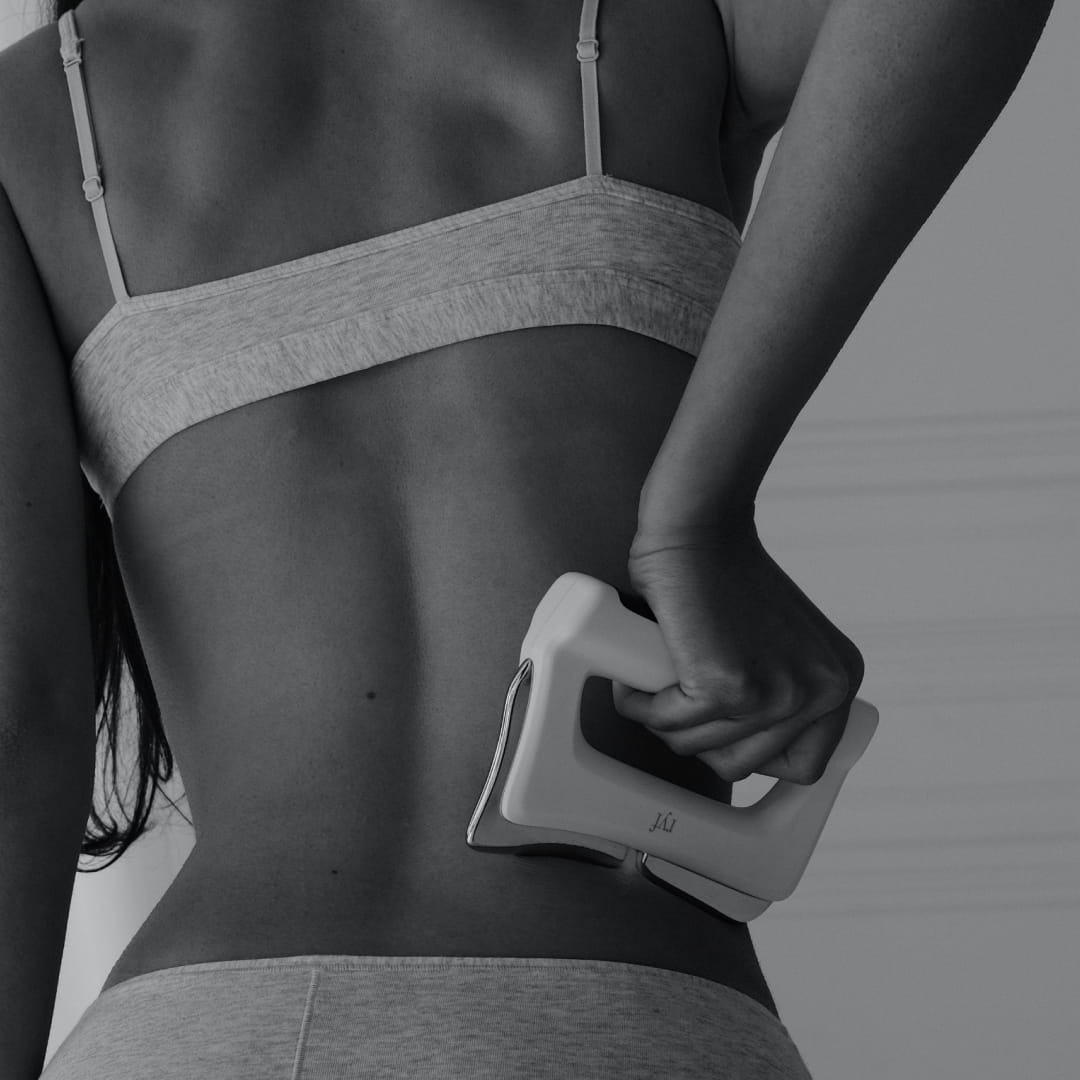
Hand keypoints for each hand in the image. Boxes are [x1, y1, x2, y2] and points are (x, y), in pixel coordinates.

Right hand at [612, 517, 864, 784]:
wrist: (699, 528)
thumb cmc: (723, 573)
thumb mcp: (778, 643)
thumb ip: (777, 687)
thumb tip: (739, 743)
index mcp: (838, 681)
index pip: (806, 766)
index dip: (751, 756)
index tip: (721, 736)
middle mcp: (818, 692)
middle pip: (743, 765)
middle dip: (698, 740)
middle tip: (676, 701)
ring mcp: (774, 694)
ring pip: (698, 749)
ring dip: (663, 721)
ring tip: (653, 682)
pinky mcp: (726, 687)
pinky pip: (667, 722)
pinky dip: (641, 704)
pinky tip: (636, 680)